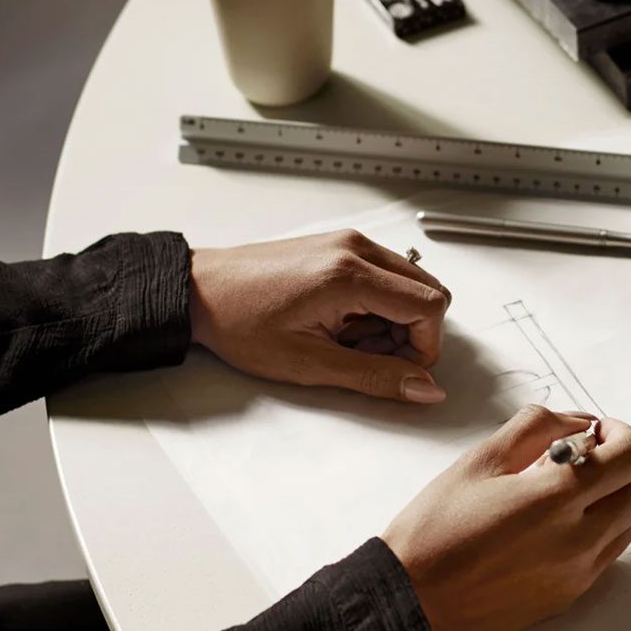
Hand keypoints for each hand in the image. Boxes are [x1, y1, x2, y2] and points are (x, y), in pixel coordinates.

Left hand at [189, 230, 450, 402]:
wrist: (200, 291)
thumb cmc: (240, 322)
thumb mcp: (310, 363)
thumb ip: (376, 376)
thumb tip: (424, 388)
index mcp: (350, 275)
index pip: (429, 306)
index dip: (424, 346)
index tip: (399, 368)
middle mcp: (355, 248)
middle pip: (428, 291)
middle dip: (411, 333)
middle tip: (368, 355)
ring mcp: (349, 242)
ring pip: (410, 284)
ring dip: (393, 319)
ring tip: (348, 339)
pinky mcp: (340, 246)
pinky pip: (386, 275)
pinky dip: (378, 304)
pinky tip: (343, 321)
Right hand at [383, 406, 630, 630]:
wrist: (411, 601)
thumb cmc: (434, 530)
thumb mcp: (479, 460)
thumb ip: (537, 427)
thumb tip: (581, 422)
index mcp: (555, 497)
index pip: (630, 456)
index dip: (620, 434)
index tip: (597, 432)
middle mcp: (578, 539)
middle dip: (621, 465)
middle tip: (585, 457)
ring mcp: (578, 573)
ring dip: (613, 499)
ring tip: (569, 493)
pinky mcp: (569, 596)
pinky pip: (608, 554)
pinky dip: (598, 531)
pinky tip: (558, 525)